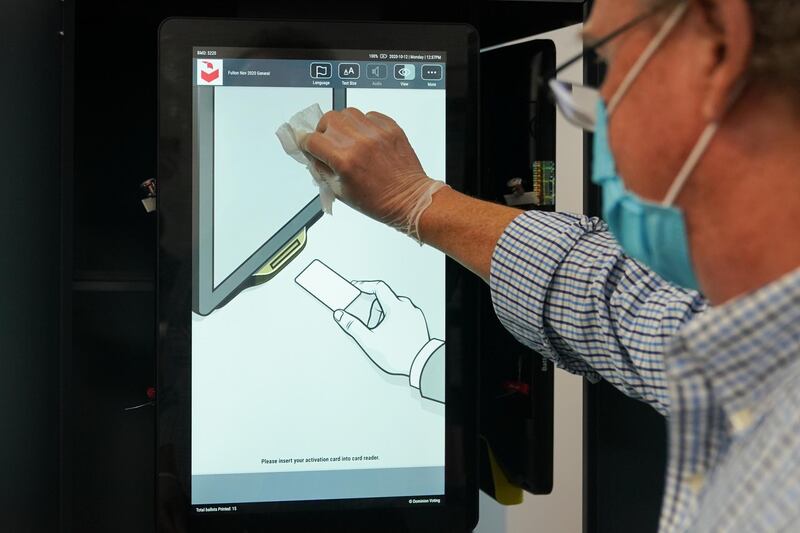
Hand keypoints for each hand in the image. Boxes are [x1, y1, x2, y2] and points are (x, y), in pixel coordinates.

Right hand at [301, 108, 446, 238]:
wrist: (409, 199)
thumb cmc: (376, 201)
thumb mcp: (339, 192)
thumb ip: (321, 169)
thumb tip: (312, 153)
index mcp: (344, 160)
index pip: (312, 140)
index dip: (306, 143)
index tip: (307, 145)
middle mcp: (359, 142)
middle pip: (328, 120)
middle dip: (323, 131)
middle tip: (329, 142)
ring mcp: (376, 132)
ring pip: (347, 113)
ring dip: (342, 124)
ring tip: (348, 139)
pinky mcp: (391, 128)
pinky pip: (369, 115)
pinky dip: (363, 124)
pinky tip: (366, 138)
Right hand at [333, 280, 429, 375]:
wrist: (420, 364)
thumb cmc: (397, 354)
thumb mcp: (369, 341)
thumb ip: (352, 326)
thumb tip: (340, 315)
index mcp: (396, 307)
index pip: (378, 287)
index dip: (365, 285)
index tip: (356, 287)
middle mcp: (407, 307)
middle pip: (384, 300)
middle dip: (375, 313)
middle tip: (372, 329)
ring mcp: (414, 314)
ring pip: (394, 308)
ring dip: (385, 317)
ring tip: (385, 336)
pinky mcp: (418, 321)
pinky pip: (403, 314)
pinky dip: (395, 321)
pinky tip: (393, 336)